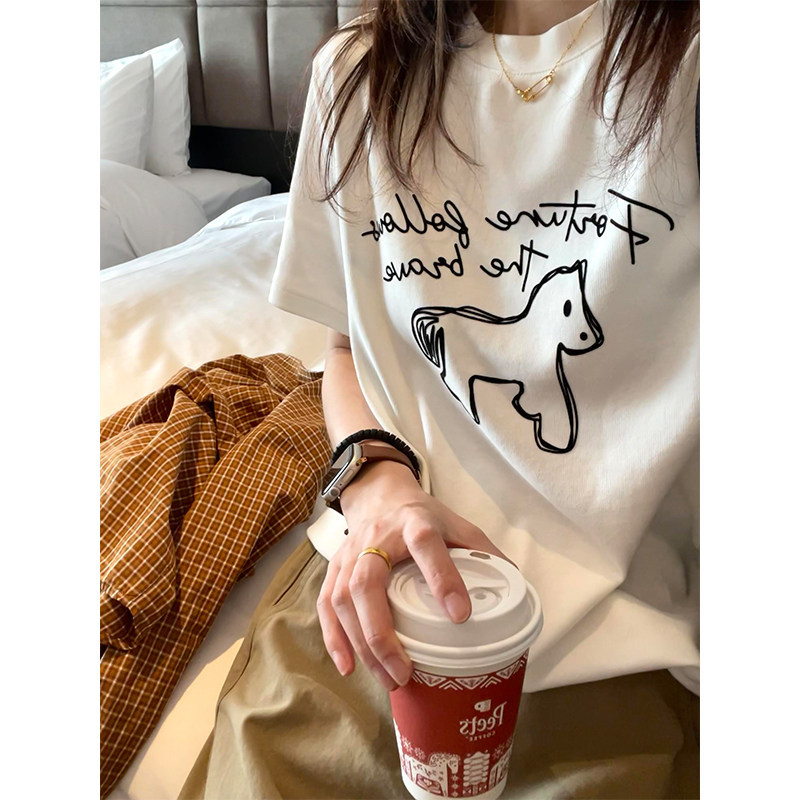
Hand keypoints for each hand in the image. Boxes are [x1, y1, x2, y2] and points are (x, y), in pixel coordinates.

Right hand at [316, 459, 509, 691]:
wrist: (380, 495)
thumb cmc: (423, 516)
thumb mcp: (458, 524)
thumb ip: (483, 553)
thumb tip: (515, 588)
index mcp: (415, 524)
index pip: (426, 546)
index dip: (442, 577)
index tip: (460, 615)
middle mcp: (378, 538)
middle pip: (369, 582)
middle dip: (383, 632)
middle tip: (404, 671)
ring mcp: (351, 553)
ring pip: (344, 598)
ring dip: (361, 643)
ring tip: (387, 678)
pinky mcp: (335, 568)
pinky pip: (327, 604)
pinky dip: (334, 638)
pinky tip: (349, 666)